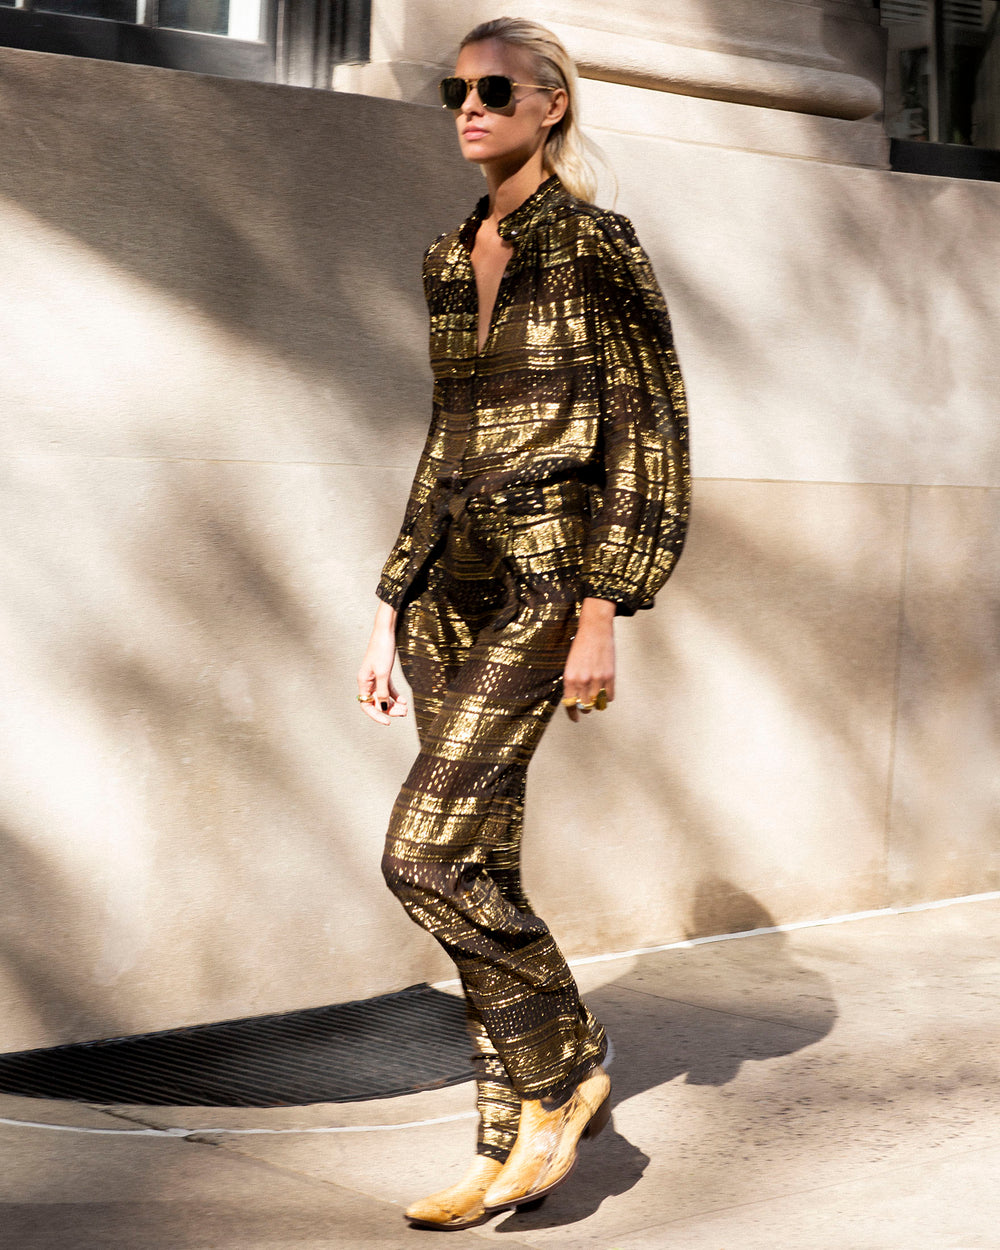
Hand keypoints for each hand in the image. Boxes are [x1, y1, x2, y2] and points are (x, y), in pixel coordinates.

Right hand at [357, 601, 407, 725]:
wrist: (385, 632)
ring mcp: (375, 678)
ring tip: (405, 709)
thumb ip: (382, 692)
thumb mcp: (383, 673)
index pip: (366, 705)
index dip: (376, 715)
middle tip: (403, 713)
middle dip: (389, 710)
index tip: (387, 722)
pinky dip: (395, 695)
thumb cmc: (382, 650)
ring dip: (394, 704)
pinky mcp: (383, 673)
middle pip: (376, 702)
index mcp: (363, 682)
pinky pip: (388, 689)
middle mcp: (367, 682)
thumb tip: (383, 708)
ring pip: (383, 696)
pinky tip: (404, 700)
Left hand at [562, 597, 615, 722]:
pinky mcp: (610, 676)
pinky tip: (606, 693)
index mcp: (569, 678)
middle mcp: (582, 681)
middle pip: (585, 706)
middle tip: (586, 707)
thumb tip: (575, 698)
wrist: (594, 630)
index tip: (575, 718)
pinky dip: (608, 697)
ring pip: (598, 703)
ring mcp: (597, 679)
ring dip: (598, 703)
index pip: (570, 704)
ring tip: (597, 699)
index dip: (573, 714)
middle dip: (585, 708)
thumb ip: (572, 681)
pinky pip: (610, 696)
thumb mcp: (570, 665)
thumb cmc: (581, 645)